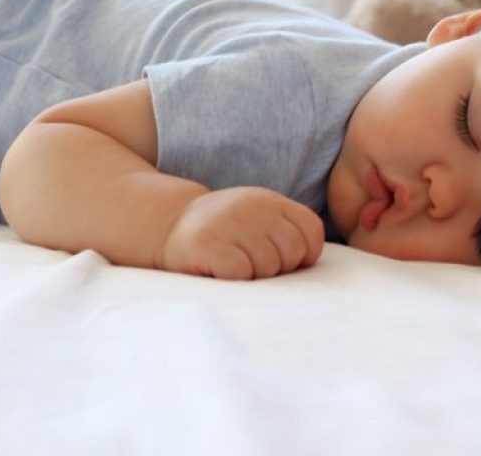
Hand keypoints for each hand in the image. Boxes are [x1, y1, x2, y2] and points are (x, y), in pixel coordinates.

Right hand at [160, 187, 324, 280]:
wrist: (169, 225)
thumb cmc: (224, 234)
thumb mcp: (258, 222)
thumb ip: (287, 234)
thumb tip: (309, 267)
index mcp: (268, 200)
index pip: (310, 230)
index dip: (302, 253)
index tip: (278, 257)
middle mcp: (251, 205)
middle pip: (292, 252)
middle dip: (276, 268)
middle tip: (248, 262)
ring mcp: (228, 222)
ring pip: (268, 266)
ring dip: (253, 276)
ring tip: (231, 264)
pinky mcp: (207, 244)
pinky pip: (241, 273)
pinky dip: (233, 279)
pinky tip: (218, 268)